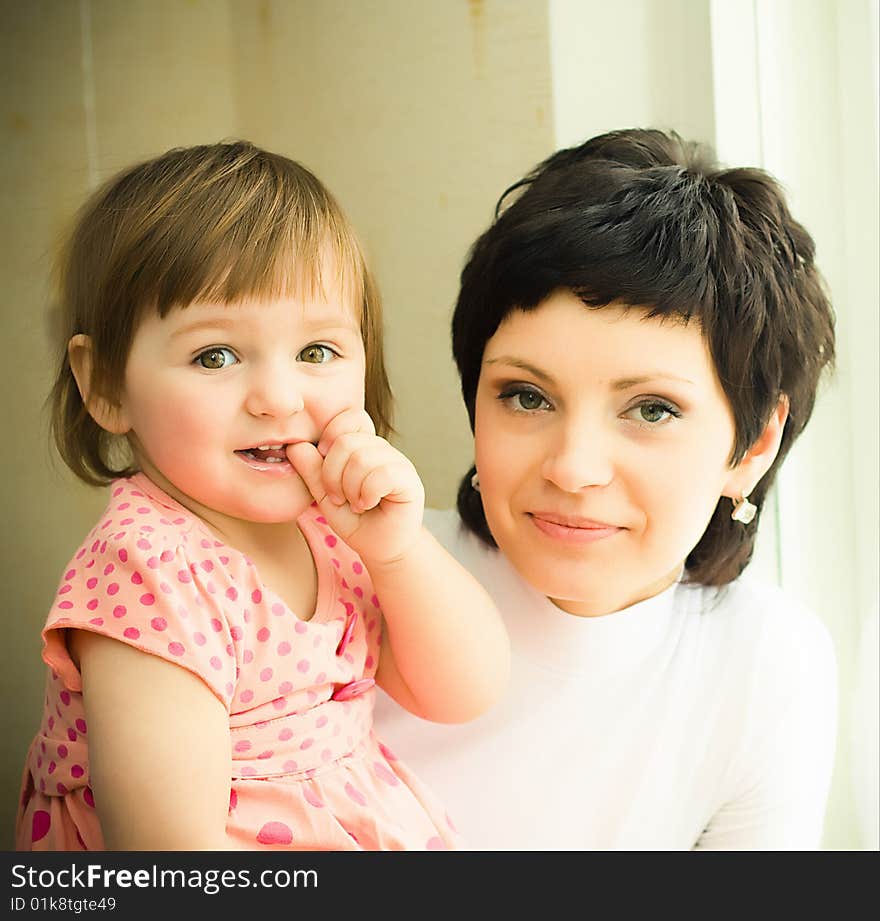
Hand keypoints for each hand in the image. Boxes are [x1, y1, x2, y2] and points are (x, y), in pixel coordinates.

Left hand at [286, 409, 424, 566]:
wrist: (380, 549)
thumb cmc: (356, 522)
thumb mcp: (325, 496)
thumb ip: (312, 471)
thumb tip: (294, 446)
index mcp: (364, 446)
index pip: (349, 418)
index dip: (330, 437)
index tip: (323, 466)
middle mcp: (383, 450)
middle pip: (347, 441)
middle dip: (332, 474)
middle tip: (338, 497)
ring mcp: (398, 463)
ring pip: (362, 458)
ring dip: (349, 488)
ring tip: (355, 504)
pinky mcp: (409, 480)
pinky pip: (382, 474)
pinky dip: (367, 493)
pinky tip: (368, 505)